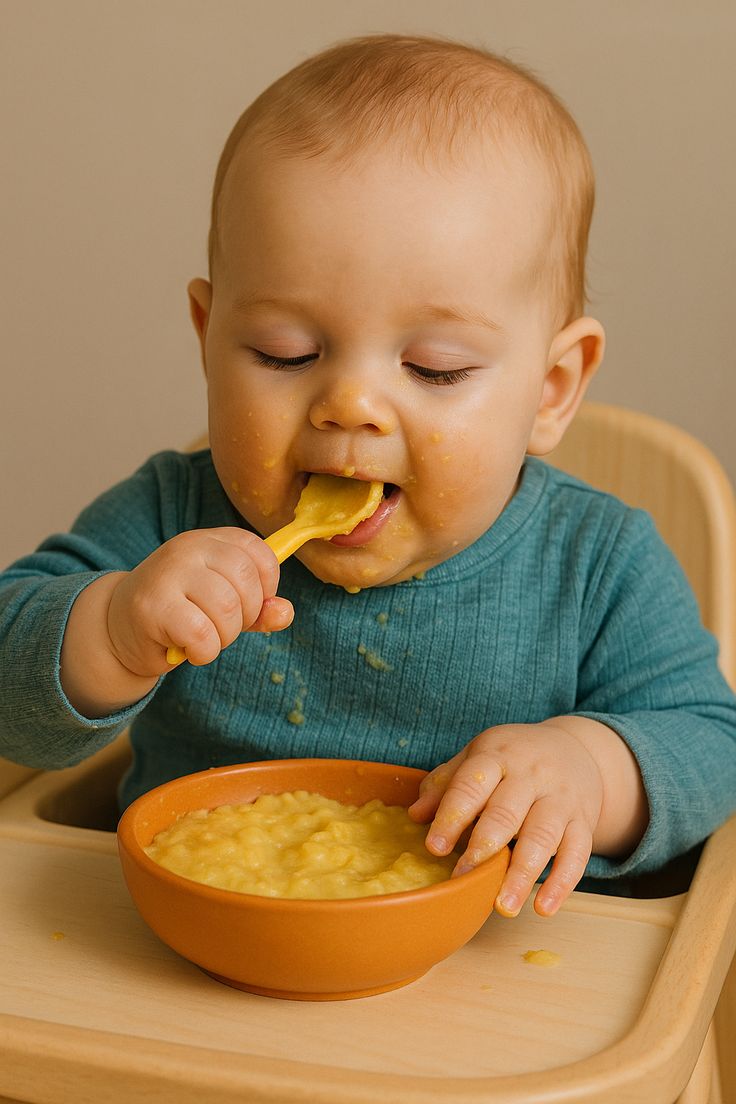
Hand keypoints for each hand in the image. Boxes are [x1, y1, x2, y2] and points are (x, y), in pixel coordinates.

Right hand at [106, 527, 292, 677]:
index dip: (266, 587)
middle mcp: (189, 548)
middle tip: (221, 628)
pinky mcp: (153, 606)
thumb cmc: (180, 614)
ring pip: (227, 609)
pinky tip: (190, 650)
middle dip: (245, 617)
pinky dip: (204, 652)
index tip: (249, 605)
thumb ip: (259, 608)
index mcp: (210, 539)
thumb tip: (285, 612)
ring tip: (203, 638)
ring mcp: (168, 573)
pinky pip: (202, 634)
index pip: (260, 554)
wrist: (118, 628)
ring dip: (224, 637)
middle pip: (246, 582)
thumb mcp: (224, 605)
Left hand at [408, 720, 603, 916]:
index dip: (452, 815)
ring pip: (543, 837)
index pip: (472, 784)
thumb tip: (414, 815)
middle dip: (484, 846)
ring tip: (503, 907)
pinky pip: (577, 853)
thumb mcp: (478, 757)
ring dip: (522, 874)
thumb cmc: (513, 759)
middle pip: (507, 812)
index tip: (434, 847)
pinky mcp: (583, 822)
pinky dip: (562, 883)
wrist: (577, 750)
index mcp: (497, 755)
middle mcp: (531, 774)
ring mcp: (561, 799)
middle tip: (462, 877)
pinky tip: (543, 908)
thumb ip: (446, 783)